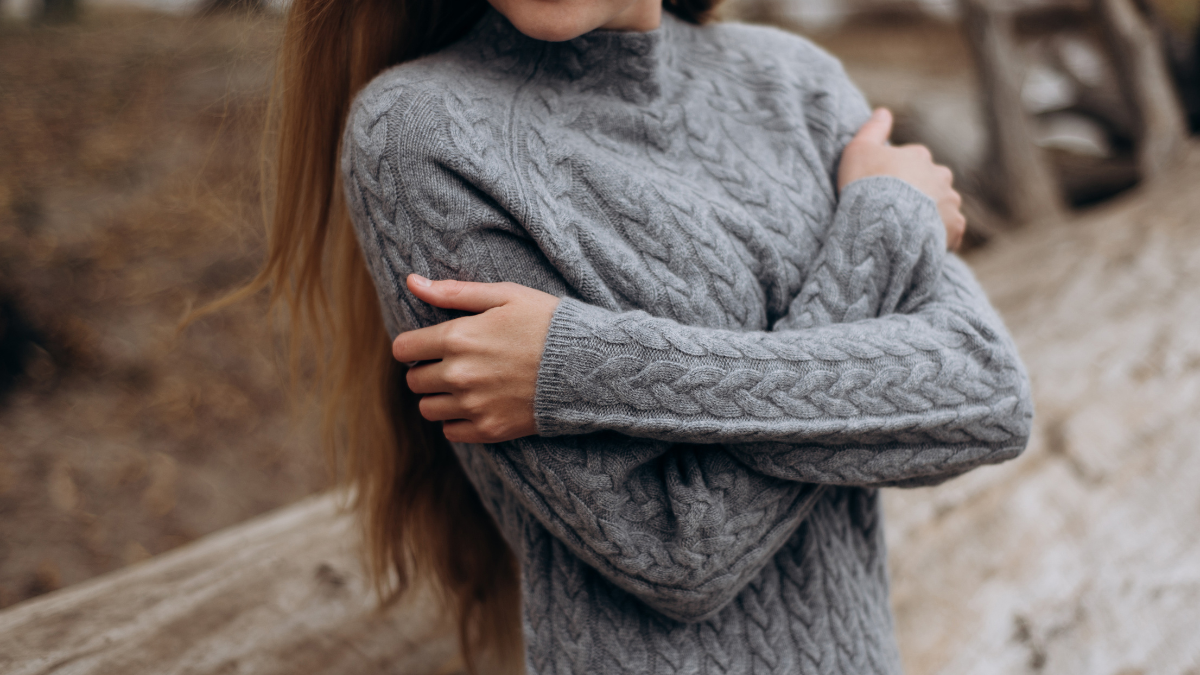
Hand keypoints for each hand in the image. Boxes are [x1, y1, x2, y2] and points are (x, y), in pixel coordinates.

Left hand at [393, 275, 559, 443]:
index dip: (412, 346)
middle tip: (452, 364)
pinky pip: (450, 431)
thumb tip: (411, 282)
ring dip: (438, 397)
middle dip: (426, 370)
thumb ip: (454, 292)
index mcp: (458, 337)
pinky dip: (457, 420)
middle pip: (414, 381)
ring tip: (464, 385)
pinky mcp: (490, 429)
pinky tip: (477, 404)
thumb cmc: (546, 322)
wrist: (586, 365)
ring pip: (428, 408)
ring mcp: (474, 405)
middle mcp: (459, 374)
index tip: (427, 346)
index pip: (404, 349)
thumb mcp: (504, 295)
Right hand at [838, 108, 965, 250]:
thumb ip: (873, 129)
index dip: (897, 176)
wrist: (882, 221)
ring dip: (931, 215)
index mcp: (919, 156)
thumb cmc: (866, 184)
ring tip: (909, 231)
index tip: (884, 190)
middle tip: (897, 212)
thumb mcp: (858, 149)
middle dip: (920, 194)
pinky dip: (941, 236)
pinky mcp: (955, 226)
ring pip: (943, 207)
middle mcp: (940, 175)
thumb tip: (884, 111)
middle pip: (931, 183)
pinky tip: (923, 244)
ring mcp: (950, 201)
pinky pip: (951, 231)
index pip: (913, 162)